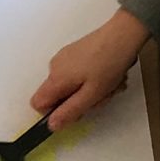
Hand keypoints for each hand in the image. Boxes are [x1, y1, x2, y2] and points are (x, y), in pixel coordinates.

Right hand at [31, 7, 145, 130]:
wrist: (122, 35)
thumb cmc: (108, 65)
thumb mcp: (91, 95)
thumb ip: (69, 112)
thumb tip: (51, 125)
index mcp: (55, 78)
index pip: (37, 104)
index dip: (53, 112)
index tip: (74, 110)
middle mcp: (54, 66)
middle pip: (57, 95)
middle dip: (78, 101)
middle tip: (99, 97)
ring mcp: (64, 57)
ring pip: (70, 85)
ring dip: (89, 90)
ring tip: (109, 84)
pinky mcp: (74, 52)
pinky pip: (76, 74)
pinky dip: (91, 79)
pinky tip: (107, 74)